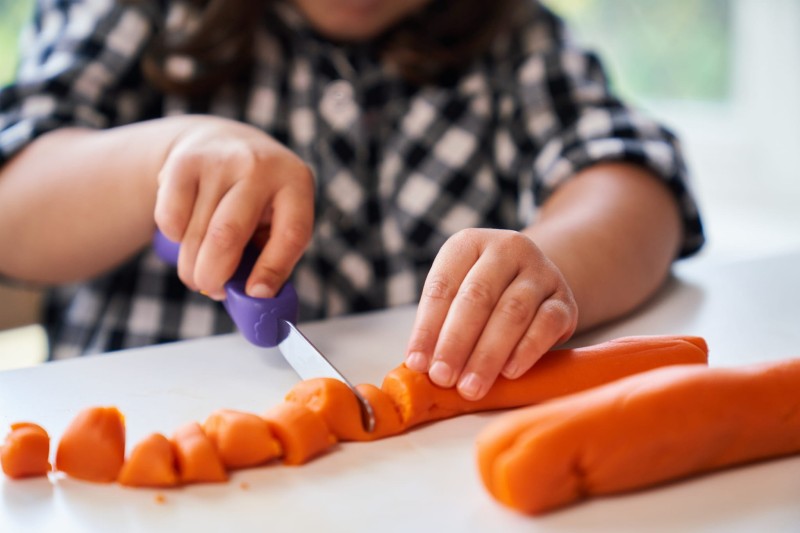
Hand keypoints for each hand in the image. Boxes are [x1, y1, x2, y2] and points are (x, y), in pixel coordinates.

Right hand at [154, 116, 313, 299]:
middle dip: (214, 275)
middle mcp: (259, 167)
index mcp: (295, 183)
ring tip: (198, 269)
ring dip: (191, 265)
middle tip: (211, 289)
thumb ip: (271, 257)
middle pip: (228, 234)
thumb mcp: (277, 217)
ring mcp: (219, 160)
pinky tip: (186, 231)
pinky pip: (170, 219)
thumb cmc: (256, 199)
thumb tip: (254, 299)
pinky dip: (174, 238)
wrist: (219, 140)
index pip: (290, 234)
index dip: (272, 269)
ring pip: (196, 233)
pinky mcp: (183, 163)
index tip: (255, 294)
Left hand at [404, 228, 577, 399]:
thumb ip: (440, 324)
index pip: (442, 286)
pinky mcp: (565, 299)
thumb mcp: (458, 295)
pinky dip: (526, 351)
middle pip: (478, 297)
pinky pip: (546, 324)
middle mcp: (508, 248)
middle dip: (456, 342)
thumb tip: (421, 365)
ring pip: (512, 313)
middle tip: (443, 377)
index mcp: (469, 243)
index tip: (418, 363)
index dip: (427, 327)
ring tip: (470, 386)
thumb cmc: (484, 295)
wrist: (535, 284)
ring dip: (487, 355)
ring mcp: (541, 271)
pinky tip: (508, 373)